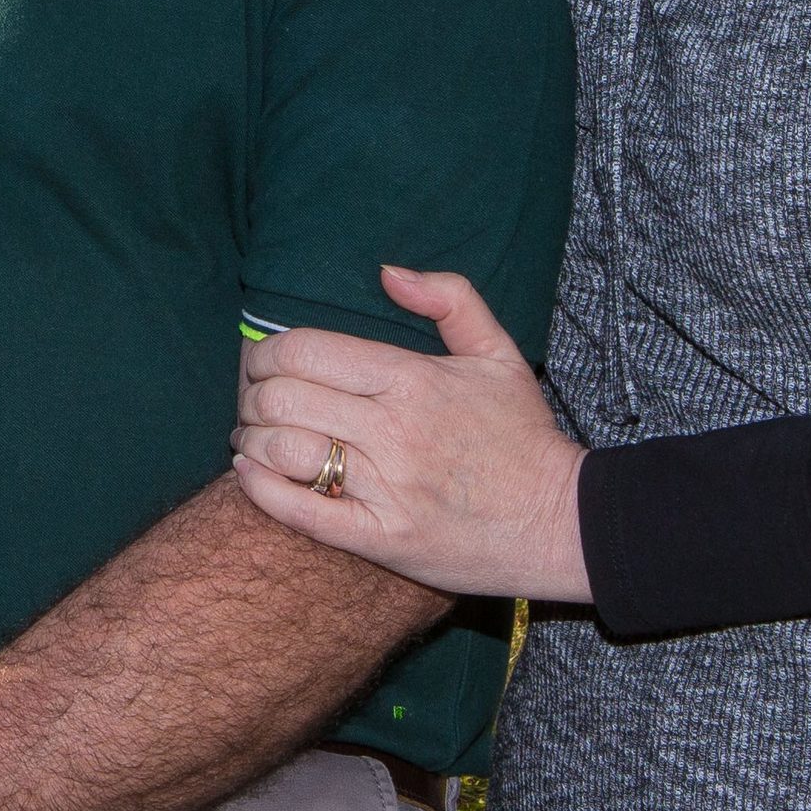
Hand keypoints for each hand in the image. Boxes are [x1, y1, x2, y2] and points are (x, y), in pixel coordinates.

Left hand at [231, 266, 592, 603]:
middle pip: (282, 398)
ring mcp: (387, 488)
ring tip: (251, 440)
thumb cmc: (523, 436)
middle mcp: (394, 430)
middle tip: (252, 403)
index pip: (304, 350)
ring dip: (250, 441)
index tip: (261, 363)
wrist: (561, 522)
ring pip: (283, 451)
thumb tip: (386, 272)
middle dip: (251, 397)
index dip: (265, 353)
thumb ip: (448, 298)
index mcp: (413, 379)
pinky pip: (300, 511)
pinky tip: (249, 474)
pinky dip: (261, 489)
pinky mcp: (383, 539)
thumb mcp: (498, 353)